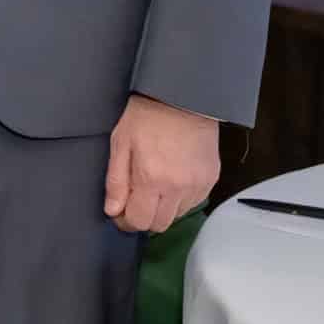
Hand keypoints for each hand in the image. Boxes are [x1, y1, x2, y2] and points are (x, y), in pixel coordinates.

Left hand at [103, 94, 218, 235]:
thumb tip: (112, 210)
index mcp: (152, 179)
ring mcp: (198, 185)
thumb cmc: (146, 116)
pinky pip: (193, 203)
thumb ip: (115, 181)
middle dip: (143, 217)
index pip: (139, 221)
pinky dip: (179, 199)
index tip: (119, 212)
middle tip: (134, 200)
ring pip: (177, 216)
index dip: (125, 221)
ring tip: (153, 185)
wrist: (182, 98)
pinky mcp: (210, 180)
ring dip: (162, 209)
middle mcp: (178, 188)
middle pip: (160, 225)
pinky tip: (171, 180)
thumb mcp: (120, 144)